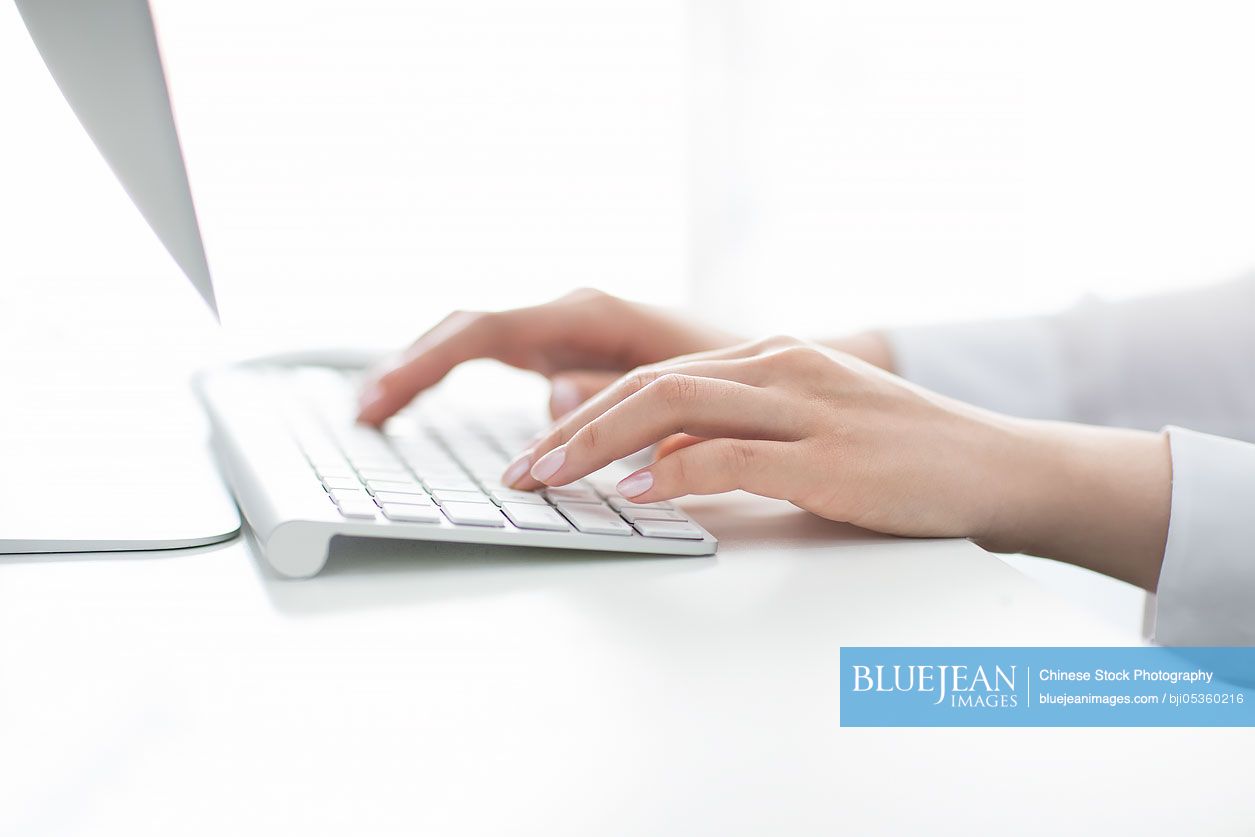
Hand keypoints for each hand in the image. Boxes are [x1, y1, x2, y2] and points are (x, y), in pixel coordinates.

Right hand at [357, 289, 740, 424]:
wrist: (772, 370)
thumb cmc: (731, 377)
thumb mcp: (678, 389)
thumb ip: (613, 394)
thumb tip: (553, 400)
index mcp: (590, 315)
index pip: (487, 331)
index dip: (429, 363)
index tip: (384, 396)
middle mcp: (570, 314)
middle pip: (468, 330)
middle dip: (412, 366)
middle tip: (364, 412)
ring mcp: (567, 331)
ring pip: (476, 340)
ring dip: (424, 369)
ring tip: (375, 409)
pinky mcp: (569, 351)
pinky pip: (498, 356)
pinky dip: (455, 375)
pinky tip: (424, 400)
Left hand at [502, 335, 1015, 538]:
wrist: (995, 469)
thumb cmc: (897, 458)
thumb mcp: (803, 432)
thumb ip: (732, 438)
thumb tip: (656, 465)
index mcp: (768, 358)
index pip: (653, 378)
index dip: (585, 415)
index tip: (540, 454)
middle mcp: (779, 367)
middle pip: (649, 385)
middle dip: (574, 430)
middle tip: (524, 472)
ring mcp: (804, 407)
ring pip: (675, 408)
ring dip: (601, 445)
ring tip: (553, 479)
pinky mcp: (829, 457)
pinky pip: (733, 456)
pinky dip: (677, 475)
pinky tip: (639, 495)